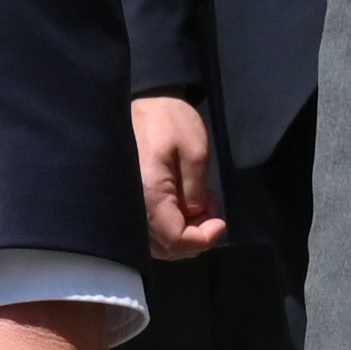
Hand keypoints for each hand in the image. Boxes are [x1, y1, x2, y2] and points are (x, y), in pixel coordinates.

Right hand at [131, 95, 227, 260]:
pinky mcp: (132, 201)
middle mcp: (133, 206)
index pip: (175, 240)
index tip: (220, 222)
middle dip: (195, 237)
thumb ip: (197, 194)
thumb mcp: (196, 153)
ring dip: (185, 234)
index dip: (203, 239)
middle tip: (212, 211)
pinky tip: (186, 206)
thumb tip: (195, 219)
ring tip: (201, 205)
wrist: (145, 101)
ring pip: (158, 243)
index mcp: (148, 194)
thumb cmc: (169, 120)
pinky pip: (151, 230)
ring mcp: (130, 205)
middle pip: (165, 248)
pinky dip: (173, 227)